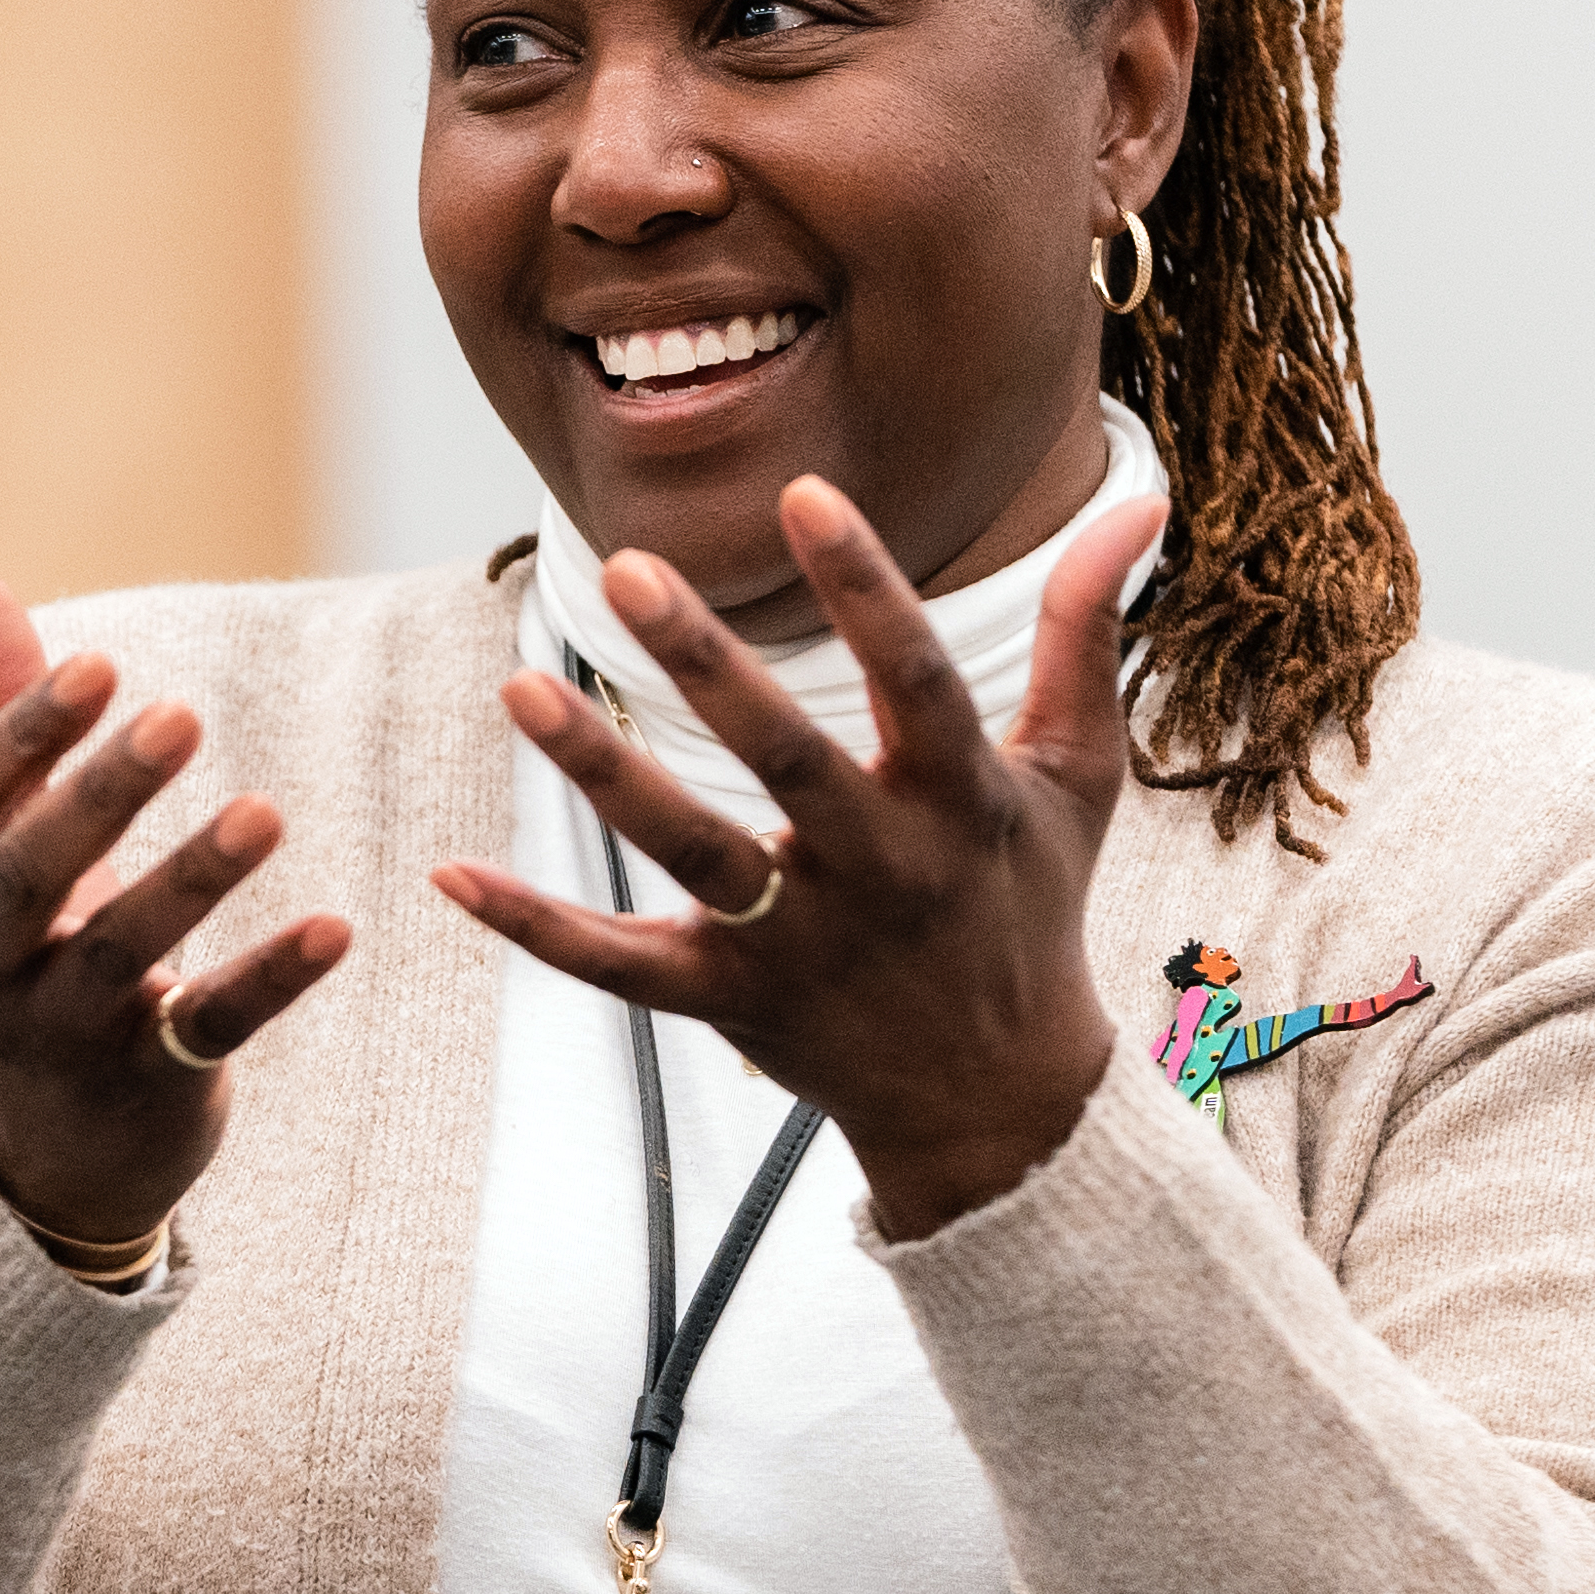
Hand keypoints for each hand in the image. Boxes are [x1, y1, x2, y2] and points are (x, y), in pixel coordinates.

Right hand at [0, 571, 352, 1260]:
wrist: (46, 1148)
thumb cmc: (28, 947)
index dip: (22, 734)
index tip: (98, 663)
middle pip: (31, 875)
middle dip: (100, 794)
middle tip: (184, 713)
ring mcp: (63, 1032)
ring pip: (121, 952)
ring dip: (193, 880)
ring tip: (266, 810)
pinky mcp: (147, 1080)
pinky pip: (210, 1026)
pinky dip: (273, 978)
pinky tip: (336, 929)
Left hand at [431, 478, 1162, 1240]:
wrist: (997, 1100)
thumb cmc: (1026, 903)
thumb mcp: (1073, 775)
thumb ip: (1089, 633)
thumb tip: (1145, 493)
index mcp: (962, 802)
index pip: (917, 678)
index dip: (865, 586)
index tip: (804, 493)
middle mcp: (880, 871)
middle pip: (782, 759)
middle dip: (703, 664)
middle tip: (624, 565)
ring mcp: (797, 944)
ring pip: (687, 853)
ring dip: (601, 771)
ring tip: (520, 685)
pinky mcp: (727, 1004)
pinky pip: (617, 966)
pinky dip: (535, 925)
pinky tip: (449, 873)